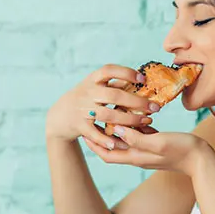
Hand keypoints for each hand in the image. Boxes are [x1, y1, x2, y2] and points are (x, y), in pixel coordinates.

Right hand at [45, 64, 161, 148]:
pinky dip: (108, 139)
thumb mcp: (95, 86)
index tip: (142, 78)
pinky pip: (96, 134)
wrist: (59, 116)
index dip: (126, 73)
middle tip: (155, 107)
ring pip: (108, 115)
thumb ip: (114, 83)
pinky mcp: (80, 126)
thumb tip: (141, 78)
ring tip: (146, 122)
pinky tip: (122, 143)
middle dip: (137, 102)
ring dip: (129, 120)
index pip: (108, 70)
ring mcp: (82, 110)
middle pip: (114, 96)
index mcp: (92, 80)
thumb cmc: (85, 98)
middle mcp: (87, 93)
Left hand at [82, 125, 213, 175]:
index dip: (94, 144)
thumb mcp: (158, 142)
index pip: (107, 154)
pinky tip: (135, 114)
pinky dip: (134, 126)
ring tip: (112, 113)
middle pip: (114, 147)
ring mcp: (149, 151)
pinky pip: (141, 135)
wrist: (203, 160)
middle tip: (95, 119)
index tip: (85, 130)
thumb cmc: (183, 150)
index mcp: (136, 157)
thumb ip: (137, 138)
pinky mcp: (158, 145)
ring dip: (119, 128)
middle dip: (103, 135)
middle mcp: (139, 156)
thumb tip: (117, 131)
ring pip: (127, 140)